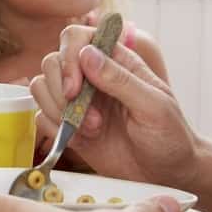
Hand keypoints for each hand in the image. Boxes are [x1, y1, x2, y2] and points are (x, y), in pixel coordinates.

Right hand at [30, 28, 201, 188]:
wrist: (166, 174)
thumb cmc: (169, 136)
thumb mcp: (154, 106)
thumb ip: (121, 79)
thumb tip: (87, 54)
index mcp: (117, 61)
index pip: (78, 38)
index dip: (69, 57)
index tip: (75, 87)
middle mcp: (93, 76)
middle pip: (52, 61)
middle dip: (61, 89)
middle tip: (85, 114)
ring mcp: (79, 101)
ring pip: (41, 86)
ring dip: (58, 110)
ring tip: (91, 129)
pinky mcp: (69, 126)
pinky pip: (41, 117)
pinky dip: (55, 129)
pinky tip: (81, 140)